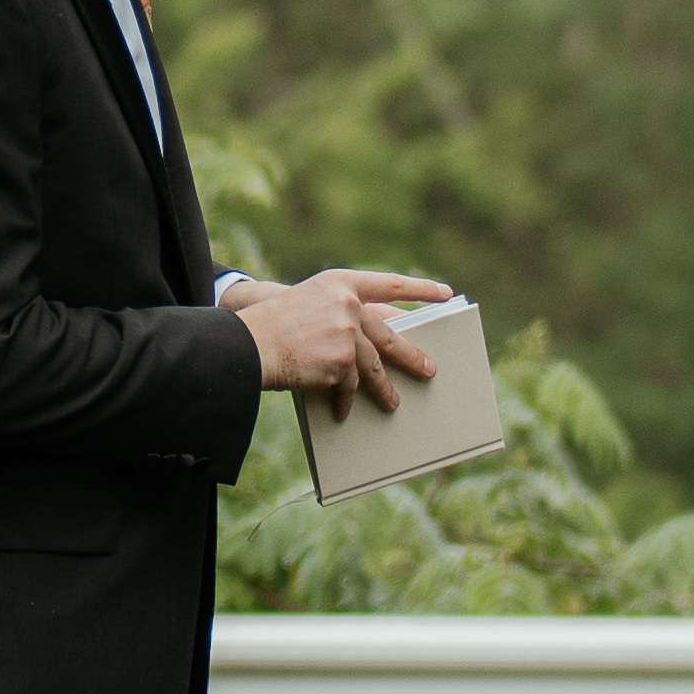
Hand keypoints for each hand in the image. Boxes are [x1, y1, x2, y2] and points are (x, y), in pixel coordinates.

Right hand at [236, 265, 455, 404]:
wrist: (247, 343)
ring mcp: (347, 332)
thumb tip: (376, 345)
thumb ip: (341, 314)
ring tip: (393, 404)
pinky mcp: (342, 360)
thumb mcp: (308, 304)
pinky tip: (344, 411)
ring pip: (374, 366)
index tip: (446, 294)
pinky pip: (350, 385)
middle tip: (429, 370)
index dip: (420, 288)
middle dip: (410, 355)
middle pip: (389, 333)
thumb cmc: (271, 326)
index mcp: (340, 283)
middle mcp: (348, 304)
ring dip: (384, 389)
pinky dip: (346, 400)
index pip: (390, 284)